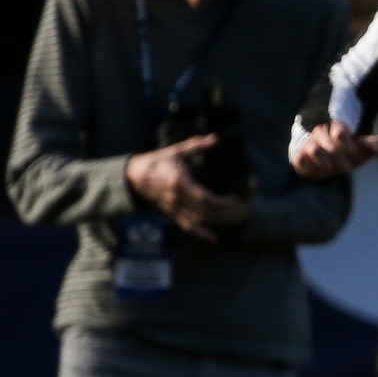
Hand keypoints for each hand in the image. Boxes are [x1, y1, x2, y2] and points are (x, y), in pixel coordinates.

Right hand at [126, 135, 250, 240]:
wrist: (135, 177)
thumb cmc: (158, 161)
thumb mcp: (177, 151)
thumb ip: (197, 145)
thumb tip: (216, 138)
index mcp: (180, 183)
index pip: (204, 197)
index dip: (221, 202)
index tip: (236, 199)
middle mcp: (177, 199)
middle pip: (205, 212)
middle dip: (224, 213)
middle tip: (242, 208)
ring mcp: (174, 209)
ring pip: (198, 221)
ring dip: (216, 223)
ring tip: (234, 221)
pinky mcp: (172, 214)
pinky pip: (188, 226)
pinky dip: (201, 233)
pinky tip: (214, 238)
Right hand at [291, 119, 377, 180]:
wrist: (326, 157)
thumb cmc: (348, 153)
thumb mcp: (363, 148)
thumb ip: (376, 145)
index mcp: (338, 128)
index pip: (341, 132)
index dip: (348, 146)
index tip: (352, 153)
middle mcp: (321, 133)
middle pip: (331, 147)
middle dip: (341, 161)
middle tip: (346, 167)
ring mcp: (309, 144)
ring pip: (314, 150)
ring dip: (326, 164)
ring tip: (331, 169)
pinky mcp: (299, 156)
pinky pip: (301, 160)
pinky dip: (312, 169)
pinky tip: (319, 170)